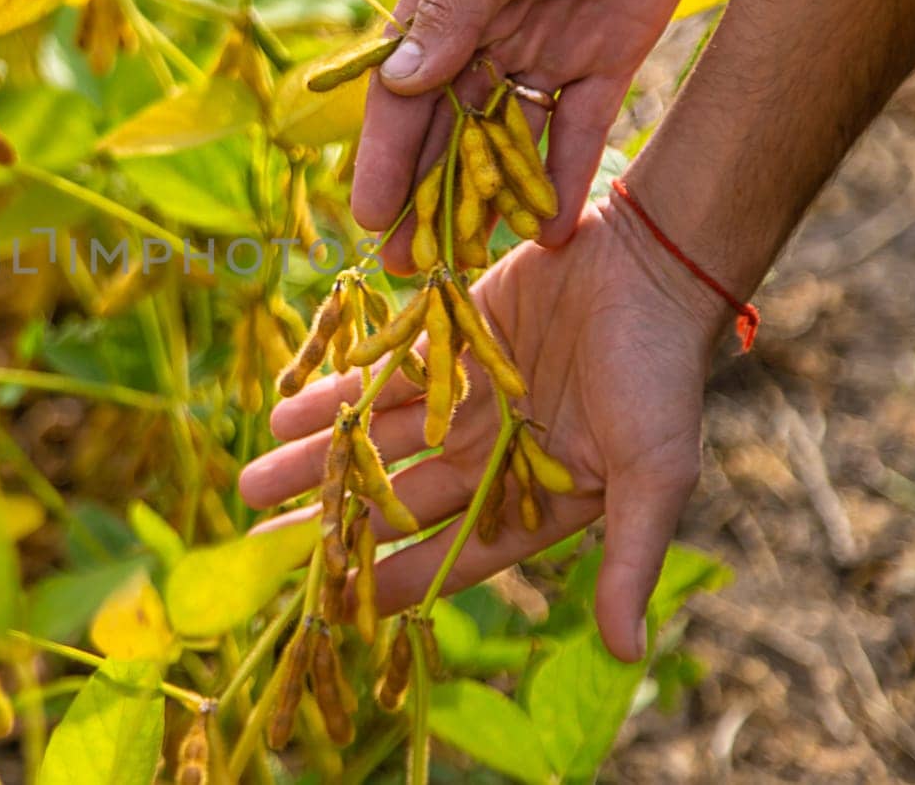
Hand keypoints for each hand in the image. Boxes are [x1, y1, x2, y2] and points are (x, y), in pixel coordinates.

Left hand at [238, 200, 726, 661]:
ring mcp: (468, 394)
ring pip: (378, 437)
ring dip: (317, 458)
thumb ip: (628, 560)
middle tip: (260, 544)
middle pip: (398, 498)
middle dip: (333, 520)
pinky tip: (285, 409)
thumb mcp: (653, 474)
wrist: (654, 260)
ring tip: (252, 479)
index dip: (398, 578)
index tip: (340, 605)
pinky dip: (336, 391)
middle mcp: (495, 452)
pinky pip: (382, 372)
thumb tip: (625, 654)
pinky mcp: (450, 336)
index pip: (453, 552)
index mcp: (537, 496)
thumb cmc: (662, 373)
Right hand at [357, 0, 724, 261]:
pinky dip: (564, 181)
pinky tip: (552, 229)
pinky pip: (578, 134)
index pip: (399, 96)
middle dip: (427, 202)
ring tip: (473, 264)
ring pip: (506, 148)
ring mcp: (541, 57)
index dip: (384, 159)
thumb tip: (400, 81)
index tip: (369, 217)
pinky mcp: (602, 65)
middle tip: (413, 267)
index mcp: (439, 6)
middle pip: (445, 137)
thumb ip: (457, 4)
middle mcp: (482, 42)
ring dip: (488, 206)